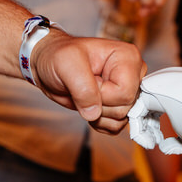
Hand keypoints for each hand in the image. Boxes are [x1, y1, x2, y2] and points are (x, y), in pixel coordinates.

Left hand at [31, 30, 146, 133]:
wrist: (49, 65)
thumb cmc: (57, 55)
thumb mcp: (66, 64)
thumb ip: (83, 88)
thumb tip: (94, 113)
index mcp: (127, 57)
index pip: (125, 92)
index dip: (103, 94)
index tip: (88, 80)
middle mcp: (132, 74)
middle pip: (126, 107)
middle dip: (99, 105)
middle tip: (83, 87)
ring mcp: (126, 90)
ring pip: (121, 119)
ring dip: (98, 115)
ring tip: (84, 96)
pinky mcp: (118, 104)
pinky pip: (116, 126)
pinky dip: (99, 122)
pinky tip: (87, 106)